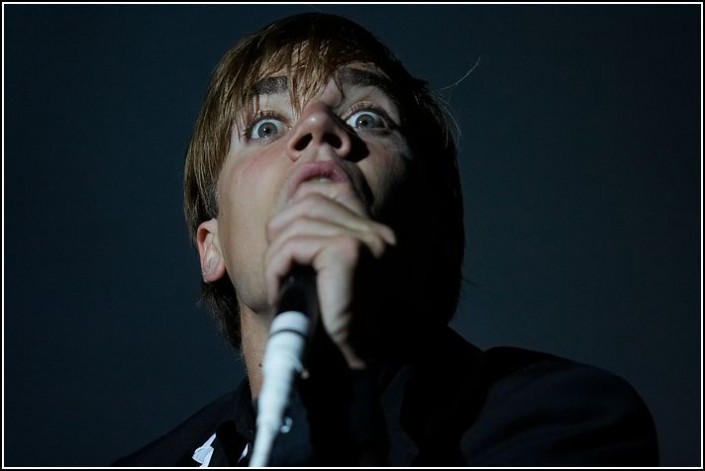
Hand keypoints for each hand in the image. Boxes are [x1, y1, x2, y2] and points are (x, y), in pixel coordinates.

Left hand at [264, 182, 395, 368]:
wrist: (347, 365)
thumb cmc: (330, 323)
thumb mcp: (324, 272)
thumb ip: (316, 236)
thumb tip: (290, 200)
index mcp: (376, 233)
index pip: (331, 190)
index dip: (297, 208)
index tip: (283, 241)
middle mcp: (378, 232)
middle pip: (309, 201)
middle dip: (280, 233)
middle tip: (278, 271)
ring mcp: (368, 240)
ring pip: (296, 224)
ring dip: (275, 257)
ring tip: (279, 286)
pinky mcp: (349, 252)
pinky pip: (293, 246)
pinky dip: (275, 269)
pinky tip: (279, 293)